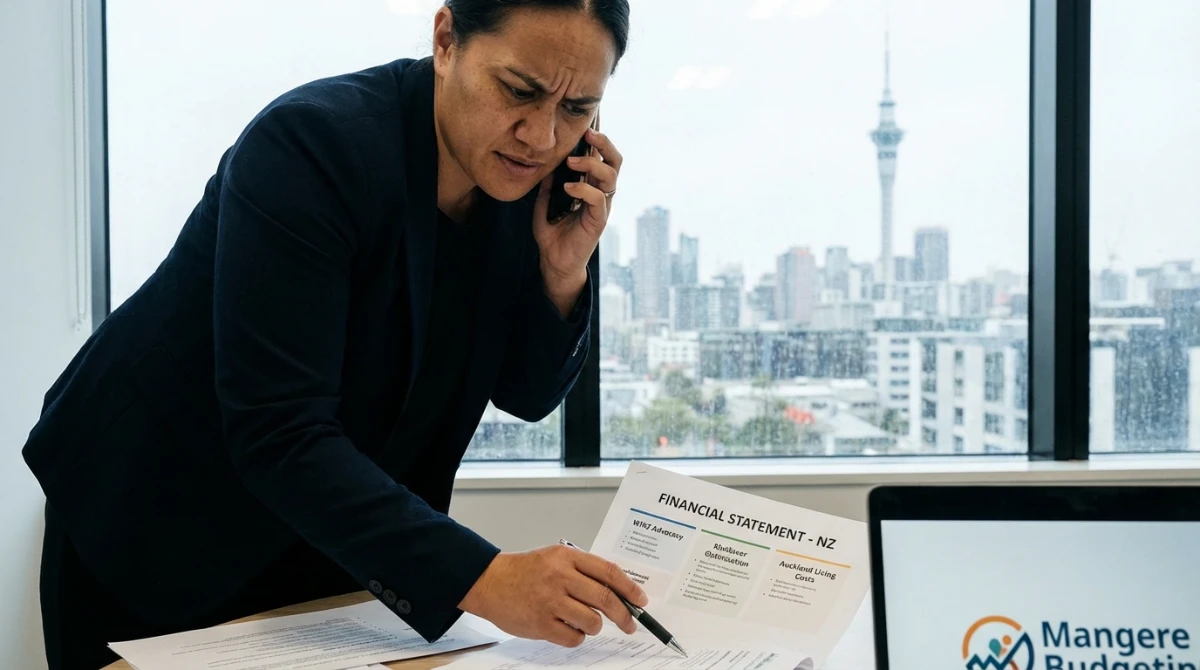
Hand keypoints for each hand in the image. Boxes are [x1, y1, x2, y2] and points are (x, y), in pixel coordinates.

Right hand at [459, 544, 648, 646]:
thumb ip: (584, 570)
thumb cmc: (526, 571)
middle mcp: (560, 577)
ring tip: (585, 621)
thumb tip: (619, 591)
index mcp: (567, 557)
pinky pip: (573, 637)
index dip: (630, 588)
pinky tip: (567, 627)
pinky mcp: (541, 624)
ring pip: (592, 621)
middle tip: (630, 623)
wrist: (490, 582)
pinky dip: (576, 636)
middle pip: (606, 598)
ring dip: (595, 626)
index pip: (609, 572)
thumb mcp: (556, 558)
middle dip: (624, 615)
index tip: (641, 600)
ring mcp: (550, 601)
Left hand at [532, 128, 621, 313]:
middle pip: (615, 162)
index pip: (603, 158)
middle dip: (605, 144)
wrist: (554, 262)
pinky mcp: (598, 221)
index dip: (598, 141)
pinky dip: (584, 188)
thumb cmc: (553, 234)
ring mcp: (602, 207)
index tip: (583, 129)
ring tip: (571, 163)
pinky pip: (598, 199)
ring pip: (611, 177)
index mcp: (592, 187)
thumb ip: (548, 185)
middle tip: (587, 135)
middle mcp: (601, 194)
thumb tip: (546, 163)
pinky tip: (568, 187)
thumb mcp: (544, 203)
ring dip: (592, 164)